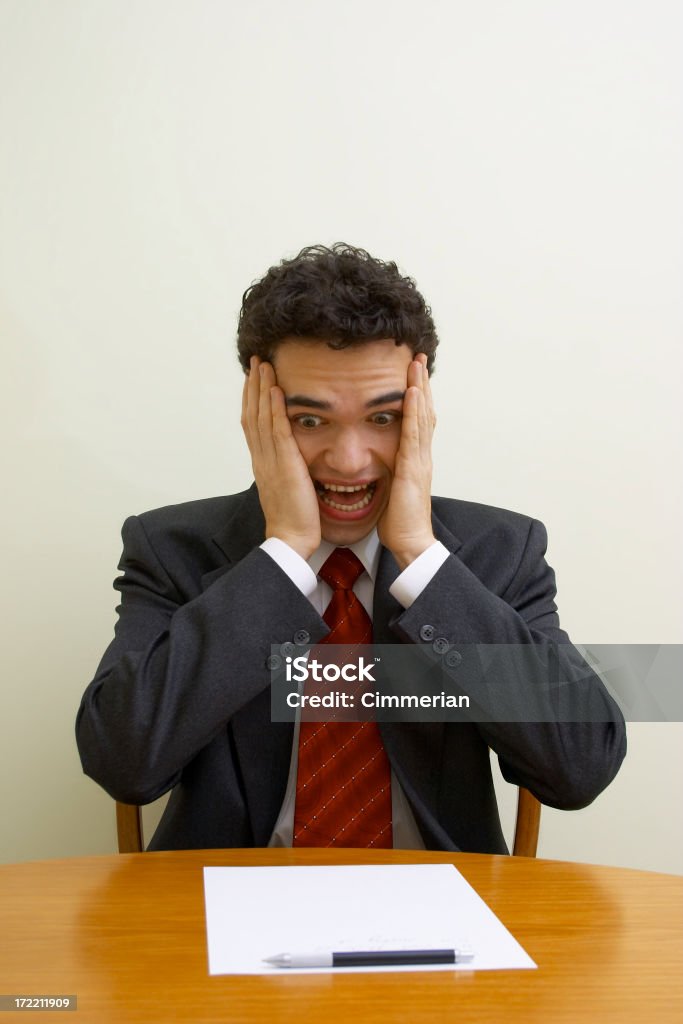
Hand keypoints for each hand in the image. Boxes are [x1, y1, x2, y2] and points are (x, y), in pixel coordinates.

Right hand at [241, 357, 320, 559]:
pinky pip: (277, 432)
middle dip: (253, 386)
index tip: (254, 378)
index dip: (251, 398)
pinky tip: (276, 391)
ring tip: (264, 365)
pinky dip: (274, 410)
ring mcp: (270, 461)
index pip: (252, 423)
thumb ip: (286, 466)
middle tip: (256, 361)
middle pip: (251, 414)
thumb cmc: (293, 517)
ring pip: (261, 417)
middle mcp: (261, 458)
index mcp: (262, 462)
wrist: (290, 538)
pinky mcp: (284, 466)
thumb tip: (291, 455)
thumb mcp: (286, 485)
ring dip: (262, 389)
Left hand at [378, 354, 436, 570]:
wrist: (409, 542)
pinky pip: (413, 434)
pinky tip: (413, 392)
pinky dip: (414, 411)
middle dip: (421, 384)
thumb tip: (377, 461)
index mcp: (414, 460)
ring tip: (417, 364)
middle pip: (423, 412)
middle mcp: (420, 456)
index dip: (416, 397)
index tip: (412, 375)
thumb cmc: (398, 521)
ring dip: (420, 388)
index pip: (416, 422)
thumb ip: (389, 471)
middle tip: (418, 358)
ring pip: (422, 417)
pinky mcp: (413, 469)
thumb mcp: (391, 488)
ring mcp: (420, 460)